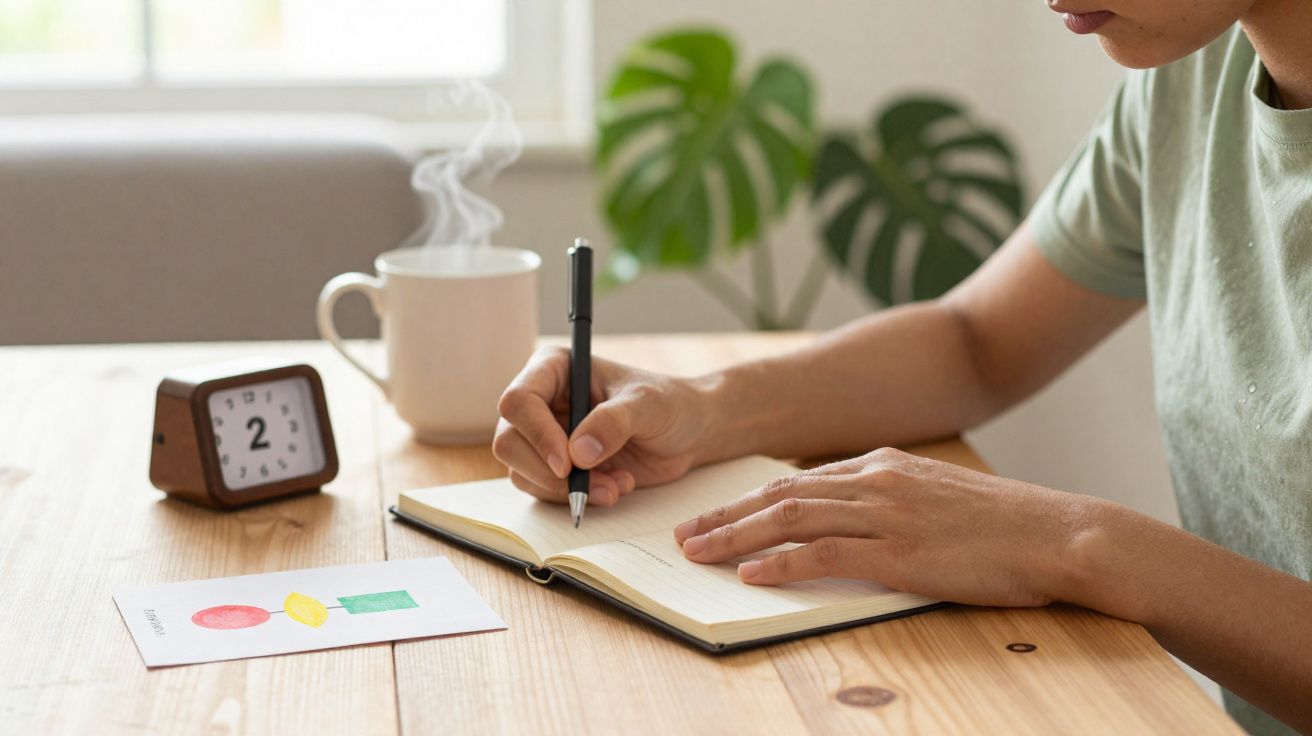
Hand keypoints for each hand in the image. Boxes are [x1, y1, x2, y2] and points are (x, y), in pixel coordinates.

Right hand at [493, 347, 711, 506]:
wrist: (688, 433)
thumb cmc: (669, 404)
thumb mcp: (648, 404)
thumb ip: (614, 422)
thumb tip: (578, 454)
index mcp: (553, 370)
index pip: (518, 401)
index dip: (536, 434)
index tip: (568, 463)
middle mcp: (541, 403)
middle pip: (509, 442)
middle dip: (548, 473)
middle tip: (589, 486)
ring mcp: (545, 437)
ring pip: (522, 473)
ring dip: (567, 490)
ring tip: (616, 485)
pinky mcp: (556, 468)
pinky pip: (544, 492)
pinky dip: (577, 499)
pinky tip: (614, 487)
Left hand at [672, 447, 1101, 607]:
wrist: (1055, 532)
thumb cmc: (1002, 525)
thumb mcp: (936, 496)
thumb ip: (889, 500)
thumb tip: (847, 521)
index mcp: (883, 465)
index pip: (799, 481)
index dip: (750, 500)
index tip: (716, 515)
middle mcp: (875, 480)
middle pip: (780, 496)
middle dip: (726, 516)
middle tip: (686, 533)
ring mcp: (885, 513)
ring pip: (789, 520)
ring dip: (736, 538)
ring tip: (699, 553)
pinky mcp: (898, 550)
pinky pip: (823, 553)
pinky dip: (780, 564)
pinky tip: (751, 574)